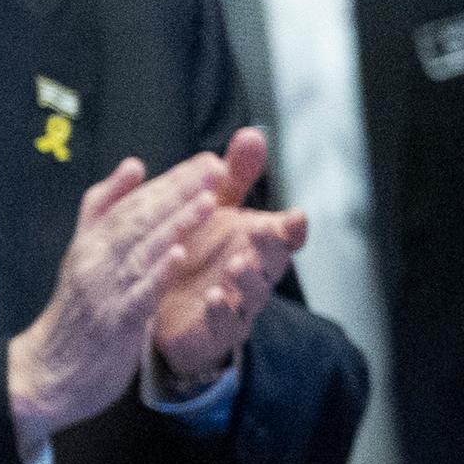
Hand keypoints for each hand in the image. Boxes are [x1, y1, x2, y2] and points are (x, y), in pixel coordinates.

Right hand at [7, 151, 229, 448]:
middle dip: (180, 192)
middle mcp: (94, 260)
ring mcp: (102, 291)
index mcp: (91, 242)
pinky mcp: (112, 323)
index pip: (133, 203)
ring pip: (142, 251)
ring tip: (208, 202)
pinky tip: (180, 255)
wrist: (49, 371)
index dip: (171, 181)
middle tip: (216, 169)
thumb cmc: (76, 313)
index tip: (209, 161)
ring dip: (176, 225)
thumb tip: (134, 164)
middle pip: (139, 220)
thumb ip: (106, 208)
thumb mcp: (84, 252)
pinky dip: (158, 274)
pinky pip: (138, 295)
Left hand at [146, 130, 306, 390]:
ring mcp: (237, 303)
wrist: (167, 305)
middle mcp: (252, 272)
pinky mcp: (215, 330)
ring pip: (251, 293)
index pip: (283, 235)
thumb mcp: (214, 208)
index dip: (291, 227)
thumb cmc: (199, 250)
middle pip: (271, 262)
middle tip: (264, 233)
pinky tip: (213, 297)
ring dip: (247, 279)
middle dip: (270, 248)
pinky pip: (222, 323)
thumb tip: (253, 133)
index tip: (295, 216)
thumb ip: (234, 175)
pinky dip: (220, 310)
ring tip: (238, 265)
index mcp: (255, 241)